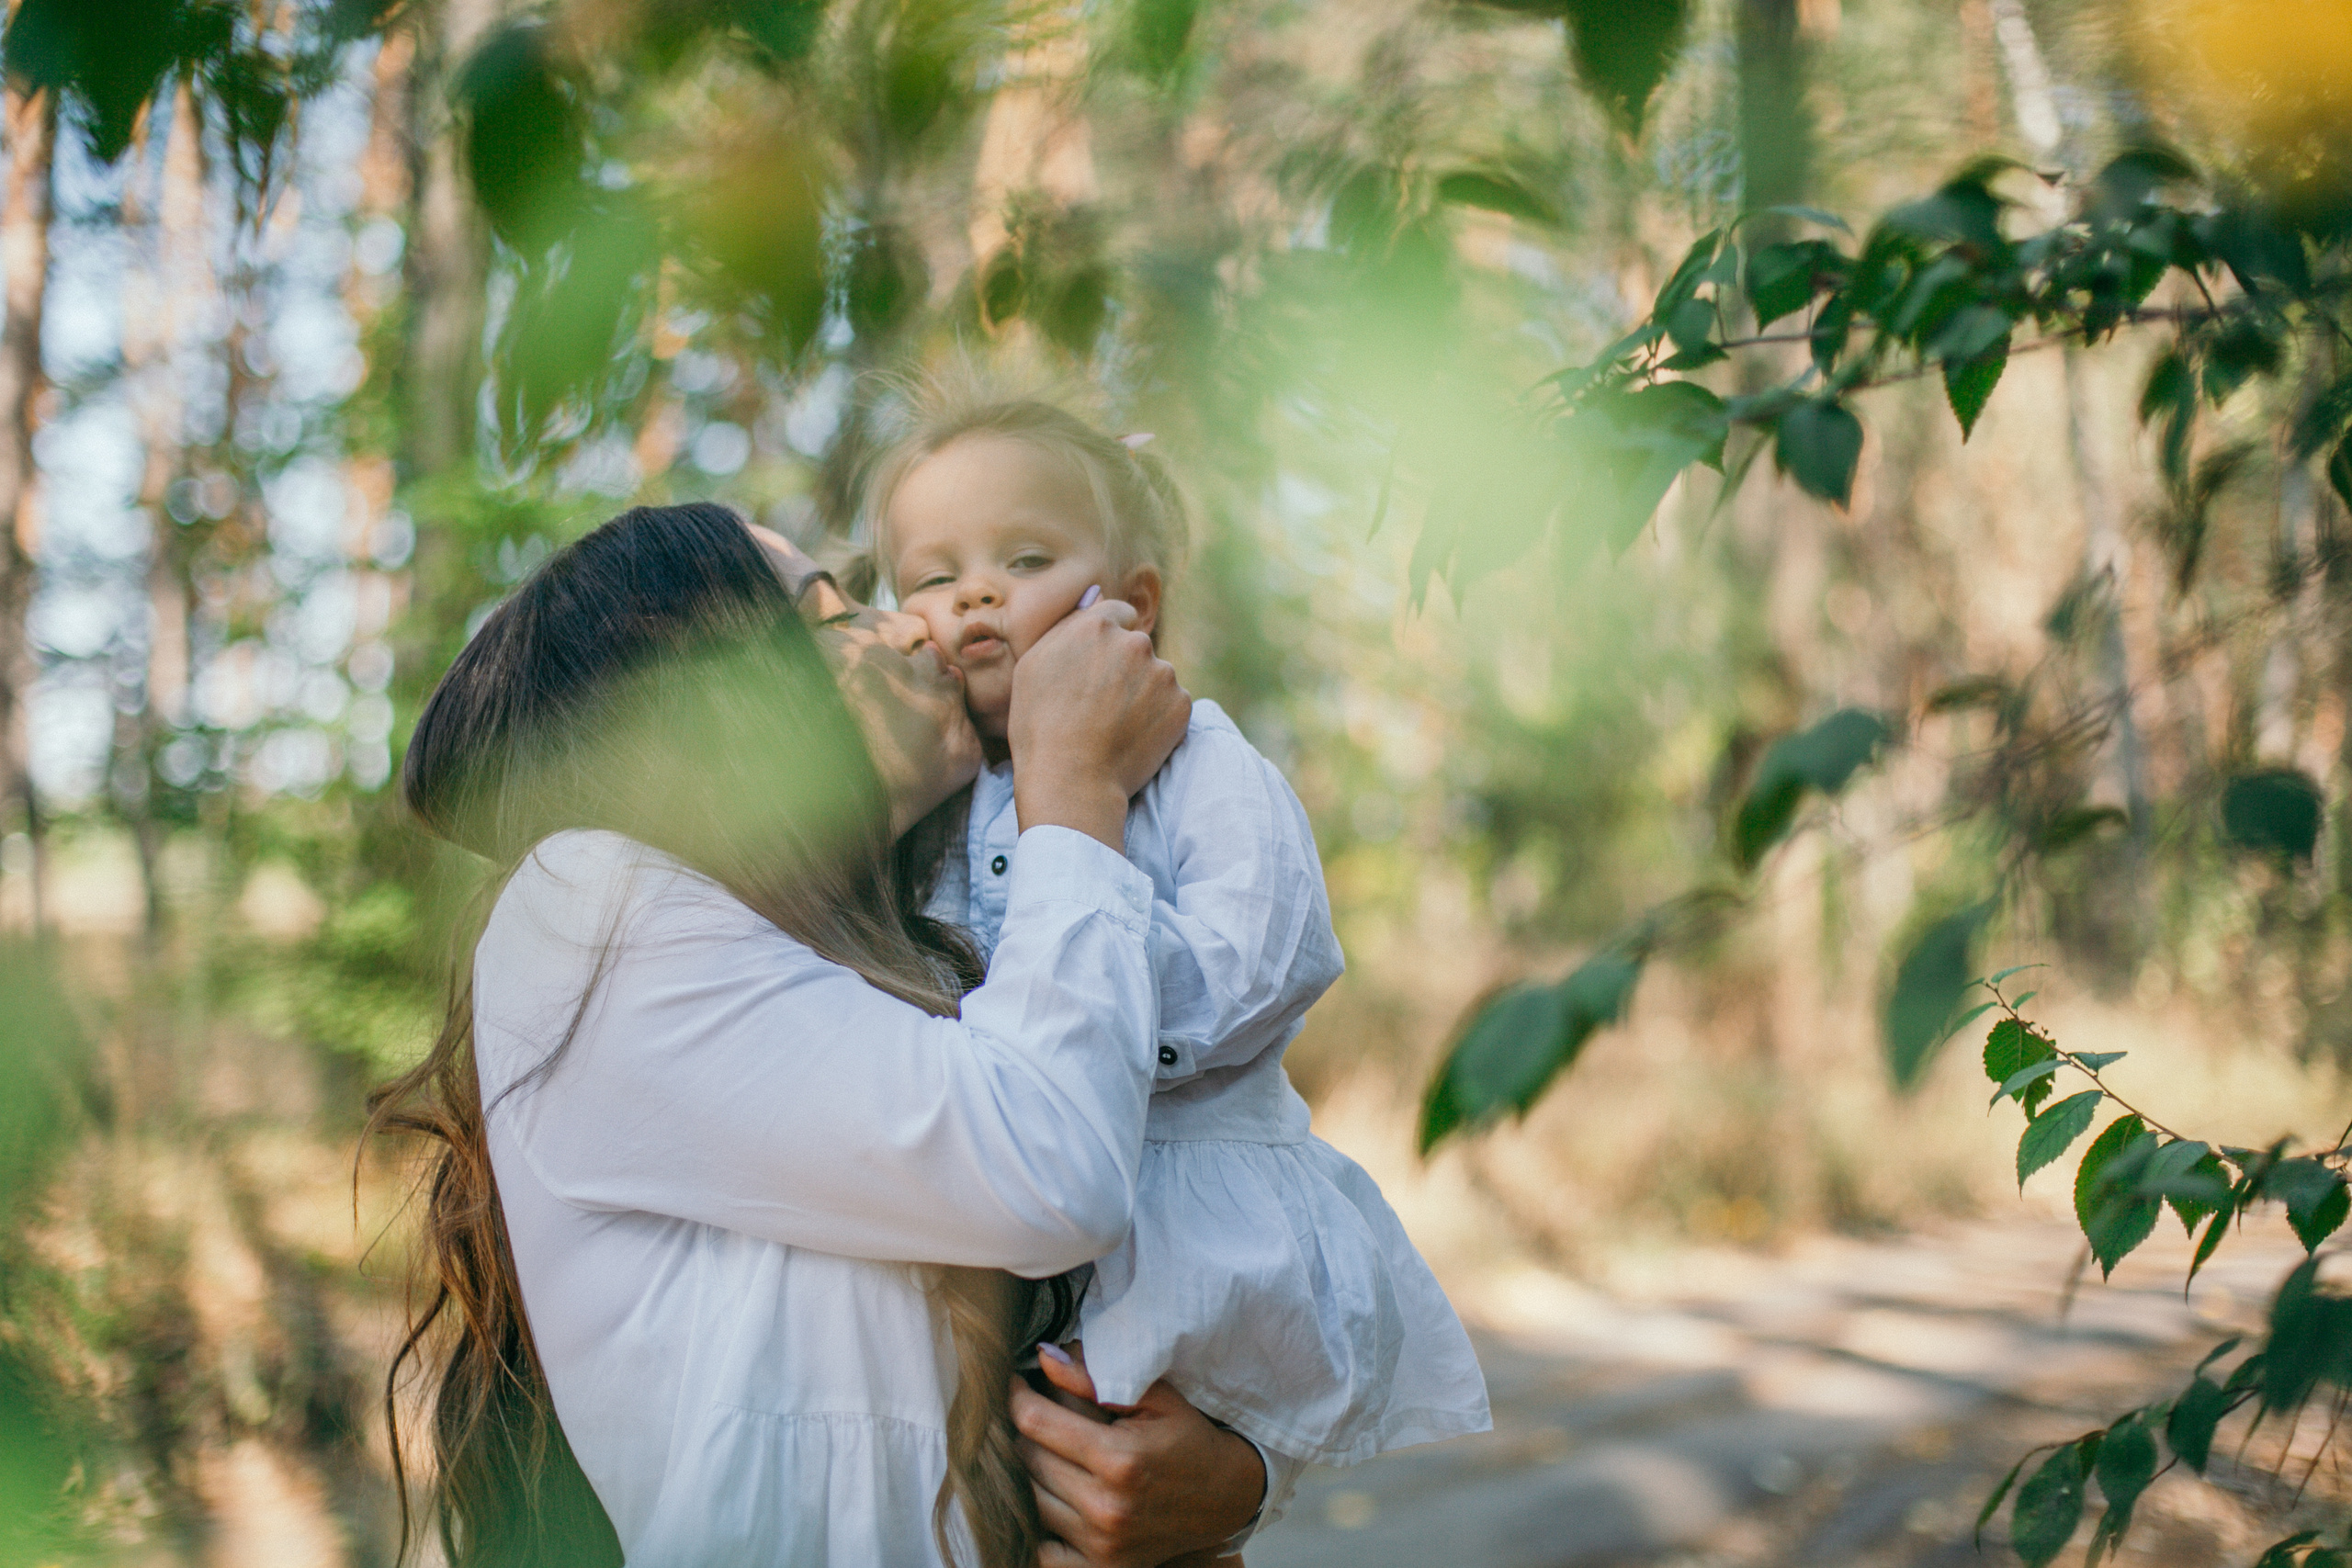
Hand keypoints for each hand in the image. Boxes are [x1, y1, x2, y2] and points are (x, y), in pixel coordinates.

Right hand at [1008, 599, 1190, 850]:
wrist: (1071, 780)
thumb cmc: (1039, 726)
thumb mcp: (1033, 666)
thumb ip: (1067, 625)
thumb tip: (1096, 595)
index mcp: (1097, 626)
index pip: (1117, 614)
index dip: (1105, 643)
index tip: (1096, 669)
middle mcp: (1135, 643)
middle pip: (1137, 646)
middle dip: (1125, 667)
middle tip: (1101, 704)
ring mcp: (1163, 673)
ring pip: (1156, 675)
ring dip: (1143, 691)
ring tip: (1115, 725)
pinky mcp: (1182, 704)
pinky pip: (1172, 702)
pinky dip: (1158, 716)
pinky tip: (1133, 737)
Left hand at [1012, 1343, 1264, 1567]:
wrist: (1226, 1496)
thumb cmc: (1188, 1438)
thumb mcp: (1153, 1396)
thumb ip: (1094, 1378)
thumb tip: (1044, 1358)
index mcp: (1119, 1459)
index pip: (1035, 1422)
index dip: (1018, 1395)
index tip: (1019, 1383)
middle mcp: (1106, 1507)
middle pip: (1028, 1459)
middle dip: (1032, 1431)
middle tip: (1046, 1415)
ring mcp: (1102, 1544)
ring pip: (1032, 1499)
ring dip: (1037, 1473)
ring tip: (1057, 1453)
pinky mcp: (1103, 1567)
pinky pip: (1044, 1551)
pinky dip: (1044, 1525)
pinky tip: (1059, 1499)